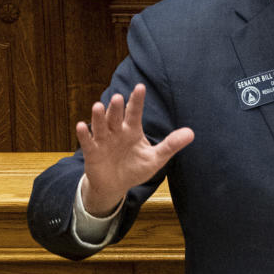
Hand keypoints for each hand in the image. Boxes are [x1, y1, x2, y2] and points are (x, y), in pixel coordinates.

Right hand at [77, 83, 193, 216]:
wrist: (116, 186)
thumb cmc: (135, 168)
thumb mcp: (155, 158)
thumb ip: (171, 145)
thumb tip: (191, 133)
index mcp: (132, 130)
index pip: (135, 112)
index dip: (137, 100)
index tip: (140, 87)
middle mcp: (117, 131)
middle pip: (117, 117)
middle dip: (117, 107)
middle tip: (118, 97)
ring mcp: (103, 140)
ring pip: (101, 126)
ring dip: (99, 116)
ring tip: (98, 106)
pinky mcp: (92, 152)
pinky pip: (88, 142)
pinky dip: (84, 134)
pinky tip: (81, 125)